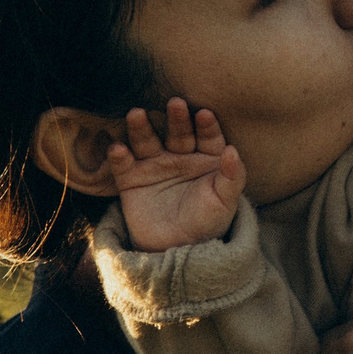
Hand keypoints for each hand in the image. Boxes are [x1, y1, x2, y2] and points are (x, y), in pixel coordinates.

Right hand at [101, 98, 243, 251]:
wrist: (178, 250)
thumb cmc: (208, 223)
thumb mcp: (225, 201)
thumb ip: (232, 176)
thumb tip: (233, 150)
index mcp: (207, 158)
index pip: (208, 136)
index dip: (206, 125)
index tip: (205, 114)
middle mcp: (180, 156)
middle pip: (177, 132)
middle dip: (176, 118)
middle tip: (175, 103)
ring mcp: (154, 165)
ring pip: (147, 141)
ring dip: (141, 127)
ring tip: (137, 114)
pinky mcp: (131, 179)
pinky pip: (123, 164)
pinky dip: (119, 156)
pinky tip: (118, 148)